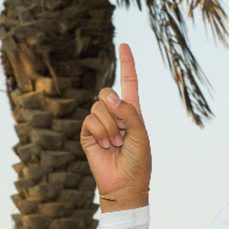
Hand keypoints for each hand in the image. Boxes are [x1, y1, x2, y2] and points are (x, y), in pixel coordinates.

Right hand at [80, 43, 151, 211]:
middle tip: (124, 133)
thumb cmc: (139, 160)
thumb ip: (129, 112)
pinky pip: (89, 121)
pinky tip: (106, 146)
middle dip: (116, 111)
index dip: (127, 63)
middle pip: (108, 93)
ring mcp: (100, 123)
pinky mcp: (87, 133)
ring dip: (110, 127)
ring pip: (98, 108)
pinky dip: (100, 133)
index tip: (124, 44)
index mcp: (132, 111)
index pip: (129, 82)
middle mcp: (115, 113)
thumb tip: (111, 96)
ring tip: (116, 143)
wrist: (125, 183)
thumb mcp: (141, 133)